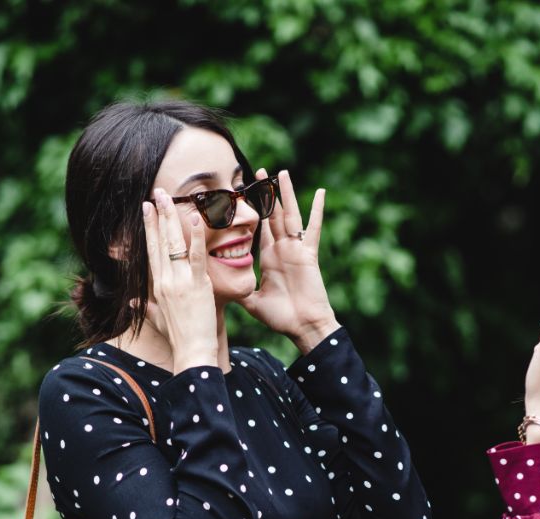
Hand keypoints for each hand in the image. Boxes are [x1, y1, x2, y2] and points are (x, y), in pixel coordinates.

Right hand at [141, 189, 218, 372]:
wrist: (192, 351)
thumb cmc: (178, 338)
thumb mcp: (157, 320)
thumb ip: (143, 308)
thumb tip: (130, 301)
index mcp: (157, 286)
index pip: (151, 251)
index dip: (148, 229)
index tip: (146, 209)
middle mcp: (166, 280)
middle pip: (160, 241)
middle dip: (158, 215)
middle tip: (157, 192)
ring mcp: (181, 282)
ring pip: (174, 244)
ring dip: (171, 218)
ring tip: (169, 197)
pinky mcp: (198, 285)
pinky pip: (197, 257)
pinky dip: (197, 237)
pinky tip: (197, 218)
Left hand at [239, 169, 338, 353]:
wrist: (303, 327)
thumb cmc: (281, 317)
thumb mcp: (253, 302)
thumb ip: (240, 291)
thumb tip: (219, 288)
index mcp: (269, 257)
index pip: (258, 229)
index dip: (250, 212)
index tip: (241, 194)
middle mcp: (282, 249)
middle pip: (272, 215)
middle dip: (265, 194)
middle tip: (258, 170)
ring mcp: (296, 249)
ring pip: (289, 215)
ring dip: (284, 194)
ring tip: (280, 173)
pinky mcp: (308, 254)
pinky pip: (313, 229)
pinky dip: (317, 211)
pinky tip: (320, 192)